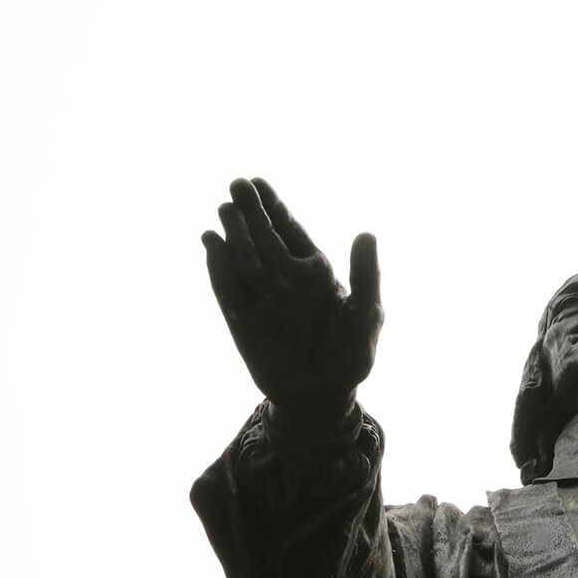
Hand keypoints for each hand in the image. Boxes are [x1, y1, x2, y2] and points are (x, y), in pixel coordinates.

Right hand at [201, 178, 381, 421]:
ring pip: (242, 257)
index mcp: (314, 270)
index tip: (258, 182)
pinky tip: (210, 242)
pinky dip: (218, 266)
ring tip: (225, 210)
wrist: (320, 396)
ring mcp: (260, 297)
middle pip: (262, 236)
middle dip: (249, 211)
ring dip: (233, 233)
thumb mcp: (366, 316)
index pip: (289, 229)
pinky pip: (226, 288)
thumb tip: (367, 234)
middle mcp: (283, 278)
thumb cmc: (350, 355)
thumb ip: (365, 276)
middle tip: (237, 185)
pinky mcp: (240, 320)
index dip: (273, 205)